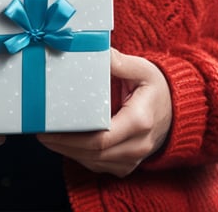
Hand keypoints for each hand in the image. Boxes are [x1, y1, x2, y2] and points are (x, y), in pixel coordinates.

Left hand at [39, 50, 171, 176]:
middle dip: (64, 146)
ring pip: (95, 162)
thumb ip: (121, 62)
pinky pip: (100, 165)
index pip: (100, 139)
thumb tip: (100, 52)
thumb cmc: (157, 87)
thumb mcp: (143, 69)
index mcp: (139, 121)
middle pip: (93, 154)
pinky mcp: (128, 165)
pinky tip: (66, 143)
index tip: (49, 129)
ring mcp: (134, 160)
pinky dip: (81, 156)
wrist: (176, 110)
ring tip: (48, 137)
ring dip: (69, 152)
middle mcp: (137, 146)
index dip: (71, 138)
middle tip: (41, 133)